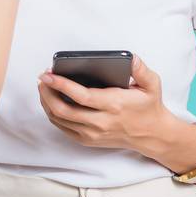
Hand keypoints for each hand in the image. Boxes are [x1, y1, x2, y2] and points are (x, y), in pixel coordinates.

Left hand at [37, 54, 170, 152]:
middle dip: (47, 92)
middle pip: (63, 109)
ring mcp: (93, 134)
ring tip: (44, 87)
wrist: (153, 135)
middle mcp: (101, 122)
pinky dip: (52, 114)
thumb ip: (141, 69)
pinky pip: (63, 128)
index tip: (48, 74)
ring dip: (47, 102)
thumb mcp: (152, 84)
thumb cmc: (149, 107)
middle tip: (42, 78)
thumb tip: (130, 56)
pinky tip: (50, 101)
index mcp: (114, 105)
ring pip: (59, 119)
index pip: (81, 96)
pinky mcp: (88, 140)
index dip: (61, 84)